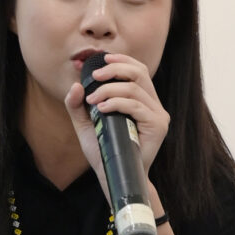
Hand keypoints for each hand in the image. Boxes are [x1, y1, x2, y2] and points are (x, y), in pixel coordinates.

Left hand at [64, 51, 169, 196]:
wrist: (114, 176)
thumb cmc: (104, 151)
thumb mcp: (86, 124)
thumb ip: (78, 105)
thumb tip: (75, 85)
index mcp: (143, 100)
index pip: (138, 70)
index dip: (122, 60)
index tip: (103, 59)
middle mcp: (154, 105)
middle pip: (139, 72)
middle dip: (115, 69)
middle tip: (94, 77)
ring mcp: (158, 115)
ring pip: (135, 88)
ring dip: (110, 90)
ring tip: (93, 100)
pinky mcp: (158, 126)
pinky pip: (136, 106)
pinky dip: (117, 103)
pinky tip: (102, 108)